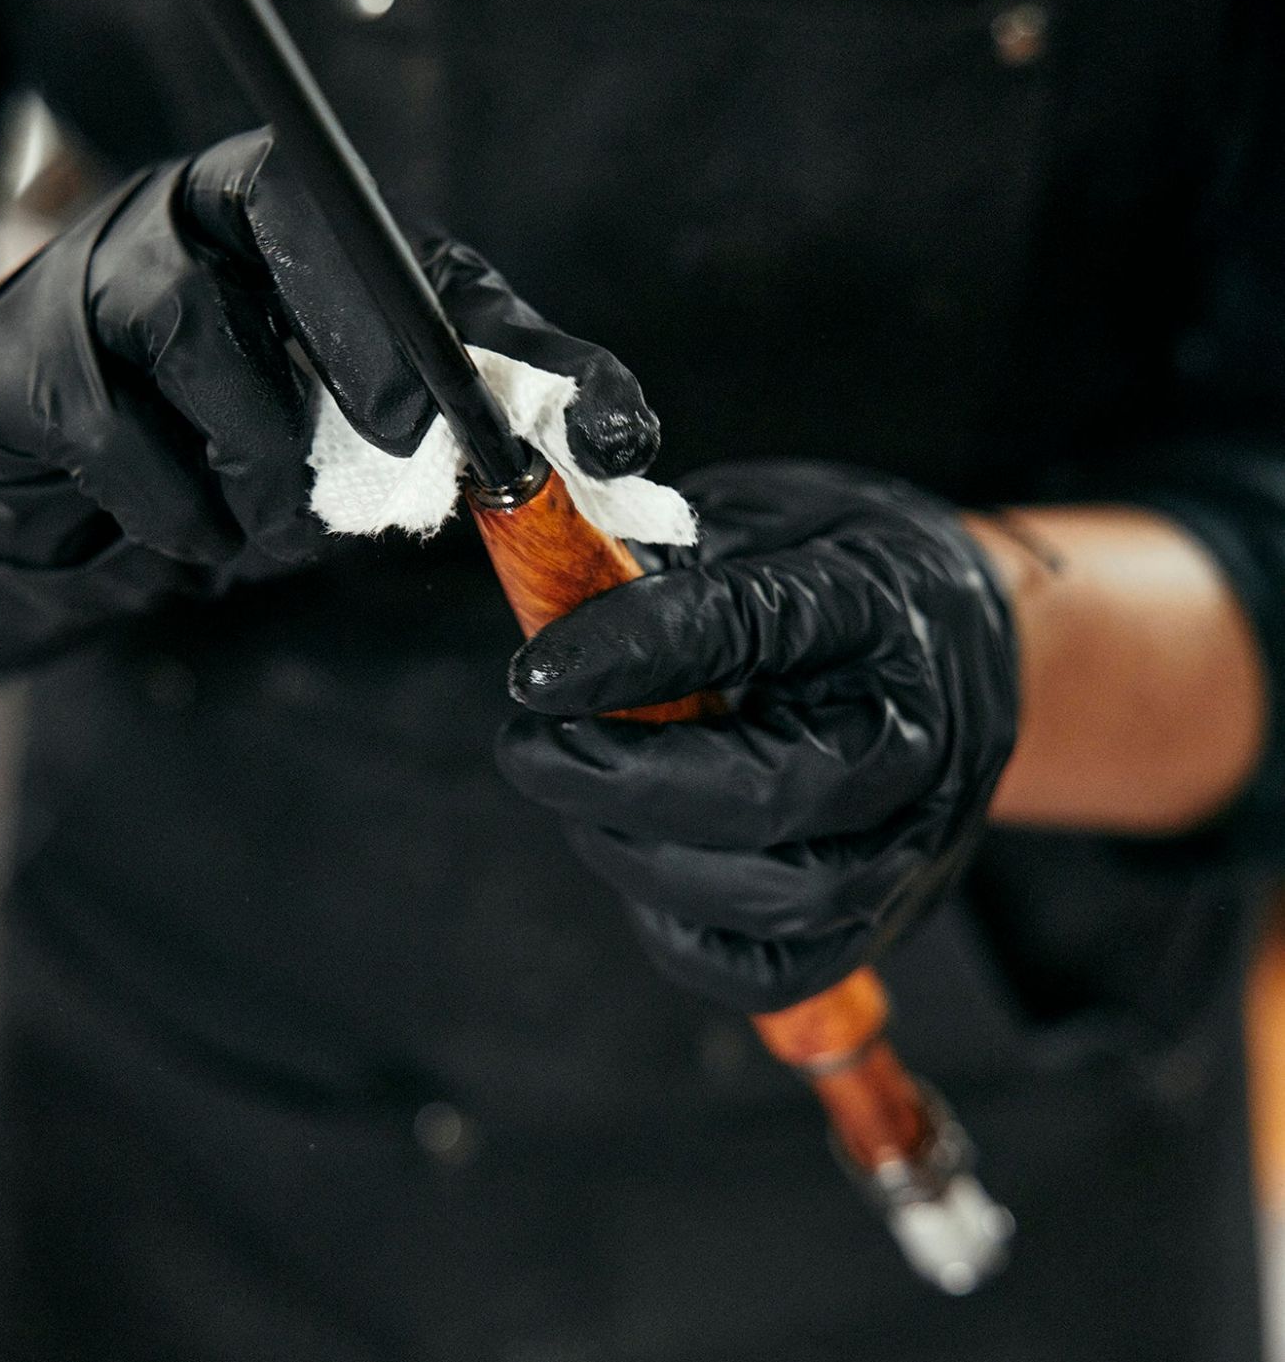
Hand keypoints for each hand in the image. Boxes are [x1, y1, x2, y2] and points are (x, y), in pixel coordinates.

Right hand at [0, 127, 655, 671]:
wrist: (67, 499)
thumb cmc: (238, 449)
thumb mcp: (370, 427)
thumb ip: (479, 412)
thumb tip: (619, 438)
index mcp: (287, 222)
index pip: (380, 223)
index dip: (459, 305)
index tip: (522, 412)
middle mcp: (188, 214)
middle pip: (284, 216)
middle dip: (362, 338)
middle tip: (406, 438)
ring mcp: (91, 271)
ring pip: (187, 326)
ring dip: (256, 454)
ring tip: (276, 517)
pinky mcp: (13, 356)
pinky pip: (102, 423)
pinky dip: (176, 507)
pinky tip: (205, 538)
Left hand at [498, 461, 1018, 1011]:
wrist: (958, 637)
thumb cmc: (840, 568)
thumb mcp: (757, 518)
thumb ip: (663, 563)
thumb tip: (550, 620)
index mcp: (877, 609)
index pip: (753, 629)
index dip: (631, 652)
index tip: (535, 673)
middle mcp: (916, 736)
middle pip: (772, 795)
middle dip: (624, 785)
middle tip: (530, 750)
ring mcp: (915, 840)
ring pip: (779, 899)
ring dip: (644, 859)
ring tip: (579, 797)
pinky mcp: (888, 914)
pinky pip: (779, 969)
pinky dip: (685, 931)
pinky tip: (639, 860)